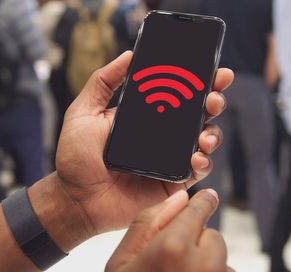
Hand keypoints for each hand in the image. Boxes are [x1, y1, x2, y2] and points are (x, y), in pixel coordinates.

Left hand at [54, 51, 232, 237]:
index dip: (198, 81)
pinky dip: (204, 162)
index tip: (213, 71)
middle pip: (198, 114)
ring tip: (204, 135)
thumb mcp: (84, 112)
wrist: (76, 198)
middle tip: (214, 97)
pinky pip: (197, 170)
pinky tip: (196, 158)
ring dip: (212, 133)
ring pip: (204, 140)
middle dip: (213, 101)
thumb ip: (103, 82)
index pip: (178, 94)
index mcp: (146, 116)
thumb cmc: (76, 157)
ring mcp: (169, 158)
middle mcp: (162, 135)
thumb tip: (128, 55)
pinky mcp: (173, 182)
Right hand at [103, 190, 258, 271]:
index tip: (207, 199)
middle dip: (198, 247)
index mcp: (172, 248)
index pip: (199, 208)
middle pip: (213, 237)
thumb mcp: (120, 265)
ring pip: (224, 264)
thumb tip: (179, 199)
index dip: (201, 203)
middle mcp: (205, 266)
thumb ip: (147, 224)